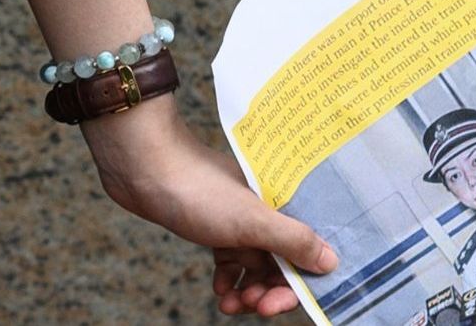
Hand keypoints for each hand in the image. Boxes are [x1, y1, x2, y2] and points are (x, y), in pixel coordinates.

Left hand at [83, 99, 336, 316]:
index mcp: (282, 206)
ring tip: (231, 304)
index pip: (305, 252)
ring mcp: (238, 223)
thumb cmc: (198, 188)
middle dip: (270, 292)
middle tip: (254, 308)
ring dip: (248, 292)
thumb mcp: (251, 221)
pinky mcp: (213, 229)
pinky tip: (220, 293)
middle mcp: (265, 214)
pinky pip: (230, 263)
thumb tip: (332, 262)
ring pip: (255, 268)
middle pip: (281, 265)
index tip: (281, 303)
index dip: (299, 283)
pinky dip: (228, 282)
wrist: (144, 167)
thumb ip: (292, 240)